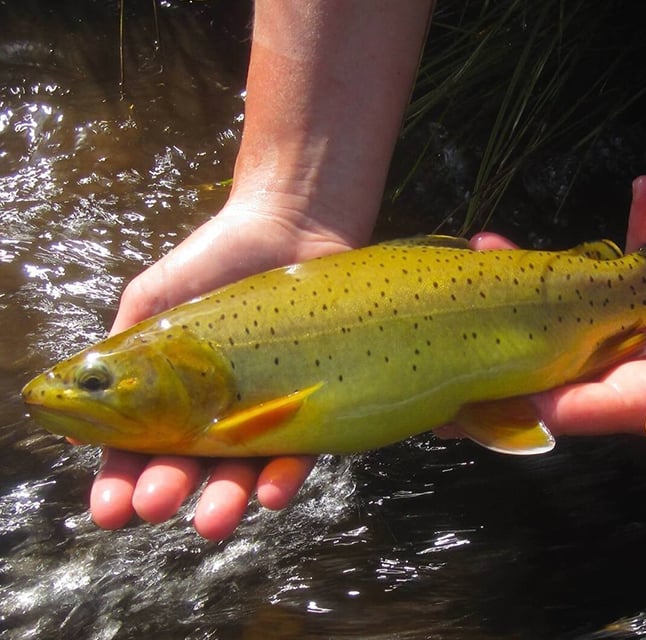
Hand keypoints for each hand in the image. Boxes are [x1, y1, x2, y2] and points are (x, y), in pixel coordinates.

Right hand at [91, 197, 361, 540]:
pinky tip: (271, 493)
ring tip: (213, 520)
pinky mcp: (312, 405)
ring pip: (244, 472)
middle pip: (190, 470)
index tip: (108, 511)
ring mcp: (264, 412)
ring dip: (226, 500)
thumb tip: (74, 412)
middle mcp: (216, 415)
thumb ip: (118, 352)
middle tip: (158, 505)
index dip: (120, 485)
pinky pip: (301, 450)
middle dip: (170, 492)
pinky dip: (284, 475)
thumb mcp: (151, 302)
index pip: (138, 453)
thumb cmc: (212, 262)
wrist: (289, 226)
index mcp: (170, 399)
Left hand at [478, 176, 645, 458]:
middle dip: (502, 326)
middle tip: (454, 296)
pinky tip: (645, 190)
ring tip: (493, 242)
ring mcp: (638, 328)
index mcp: (640, 399)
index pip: (568, 400)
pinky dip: (639, 225)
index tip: (469, 375)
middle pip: (553, 348)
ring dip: (542, 273)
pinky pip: (637, 256)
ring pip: (579, 301)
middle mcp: (626, 366)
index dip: (518, 390)